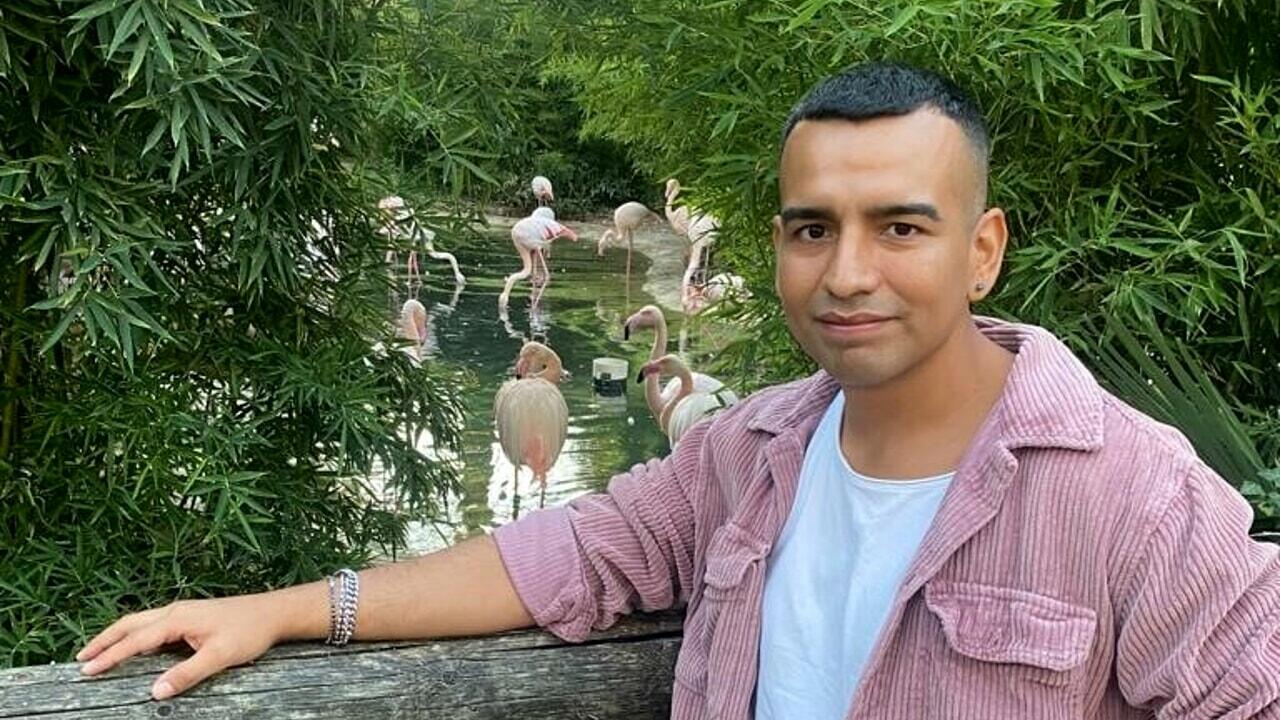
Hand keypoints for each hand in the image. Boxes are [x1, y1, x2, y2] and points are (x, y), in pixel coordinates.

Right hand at [76, 593, 286, 699]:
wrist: (274, 612)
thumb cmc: (250, 631)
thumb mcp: (220, 656)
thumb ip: (188, 674)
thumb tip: (156, 692)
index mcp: (178, 618)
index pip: (135, 639)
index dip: (111, 655)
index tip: (87, 669)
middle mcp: (176, 611)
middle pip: (130, 624)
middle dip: (104, 640)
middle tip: (81, 658)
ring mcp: (184, 612)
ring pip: (141, 621)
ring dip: (118, 635)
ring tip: (98, 650)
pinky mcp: (191, 616)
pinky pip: (154, 624)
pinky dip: (136, 633)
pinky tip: (135, 644)